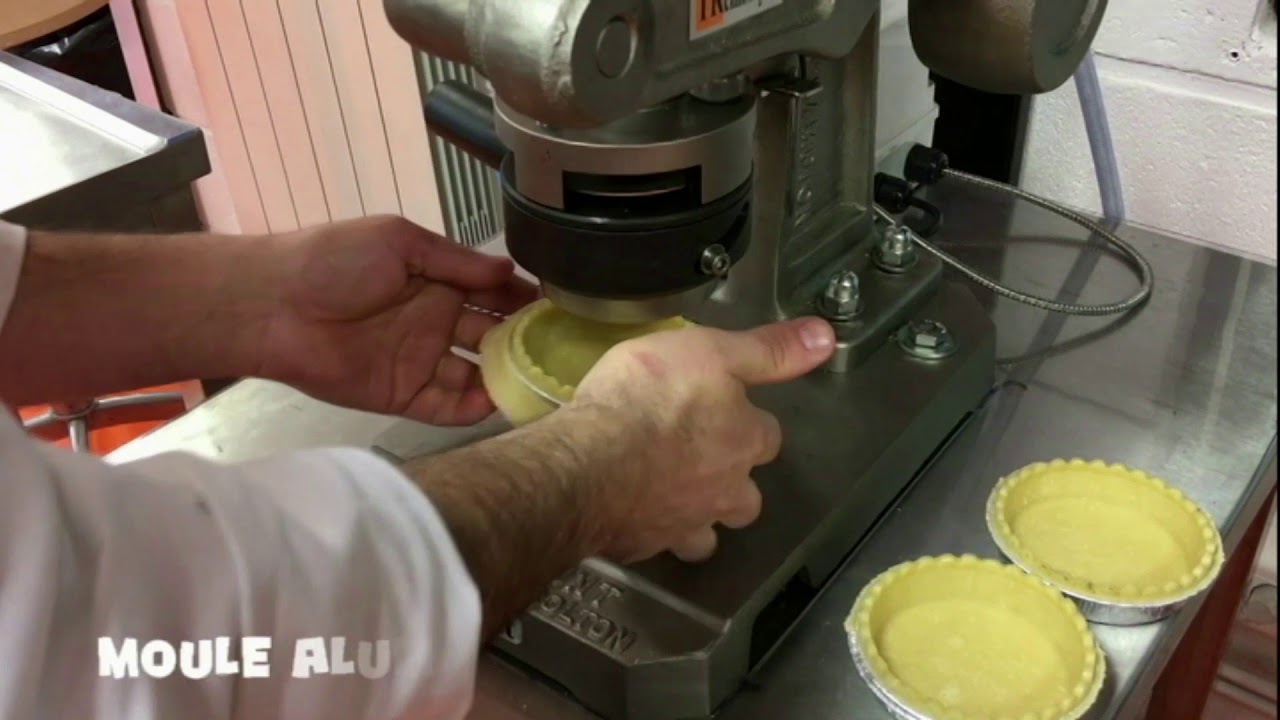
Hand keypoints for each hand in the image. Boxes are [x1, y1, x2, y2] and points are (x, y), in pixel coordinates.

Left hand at [259, 216, 537, 424]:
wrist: (274, 305)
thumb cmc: (334, 261)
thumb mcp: (400, 243)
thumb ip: (456, 261)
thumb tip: (509, 269)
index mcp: (438, 282)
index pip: (494, 293)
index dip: (525, 300)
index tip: (562, 308)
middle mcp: (436, 322)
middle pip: (493, 337)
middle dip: (525, 343)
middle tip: (563, 351)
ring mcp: (422, 361)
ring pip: (477, 375)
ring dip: (506, 379)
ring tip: (541, 383)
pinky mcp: (404, 396)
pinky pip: (448, 406)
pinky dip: (474, 408)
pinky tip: (500, 403)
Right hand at [572, 317, 835, 562]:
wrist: (588, 462)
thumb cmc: (648, 397)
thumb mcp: (711, 351)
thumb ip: (767, 350)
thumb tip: (825, 339)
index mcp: (744, 440)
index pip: (767, 436)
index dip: (749, 423)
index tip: (727, 411)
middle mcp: (725, 489)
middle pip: (746, 498)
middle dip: (732, 485)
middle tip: (702, 464)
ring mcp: (685, 524)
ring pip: (707, 535)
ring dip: (698, 521)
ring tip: (672, 501)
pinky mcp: (643, 545)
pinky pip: (654, 544)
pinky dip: (648, 532)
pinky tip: (629, 516)